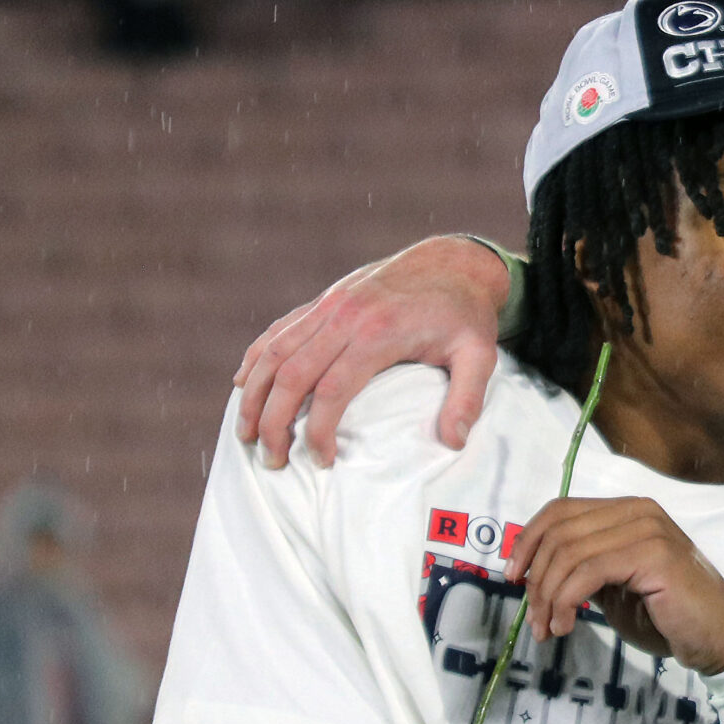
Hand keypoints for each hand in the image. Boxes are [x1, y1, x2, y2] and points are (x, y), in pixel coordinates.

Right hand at [234, 235, 513, 468]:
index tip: (322, 461)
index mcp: (378, 333)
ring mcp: (328, 305)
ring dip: (254, 395)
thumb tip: (453, 442)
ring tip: (245, 433)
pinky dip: (256, 357)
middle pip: (290, 374)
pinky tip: (243, 384)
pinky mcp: (323, 301)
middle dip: (273, 422)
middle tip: (272, 459)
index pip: (331, 390)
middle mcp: (344, 316)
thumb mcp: (480, 353)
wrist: (452, 262)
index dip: (319, 431)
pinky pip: (279, 330)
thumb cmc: (465, 313)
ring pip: (274, 351)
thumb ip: (468, 398)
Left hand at [504, 497, 723, 673]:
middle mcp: (638, 511)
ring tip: (549, 629)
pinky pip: (588, 572)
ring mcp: (648, 529)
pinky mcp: (653, 555)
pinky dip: (566, 601)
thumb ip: (582, 569)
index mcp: (628, 511)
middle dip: (536, 578)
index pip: (561, 510)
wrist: (719, 640)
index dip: (528, 540)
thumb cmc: (668, 618)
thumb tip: (532, 570)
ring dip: (548, 597)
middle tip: (535, 620)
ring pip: (569, 553)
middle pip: (560, 531)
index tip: (513, 577)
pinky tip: (566, 625)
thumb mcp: (613, 587)